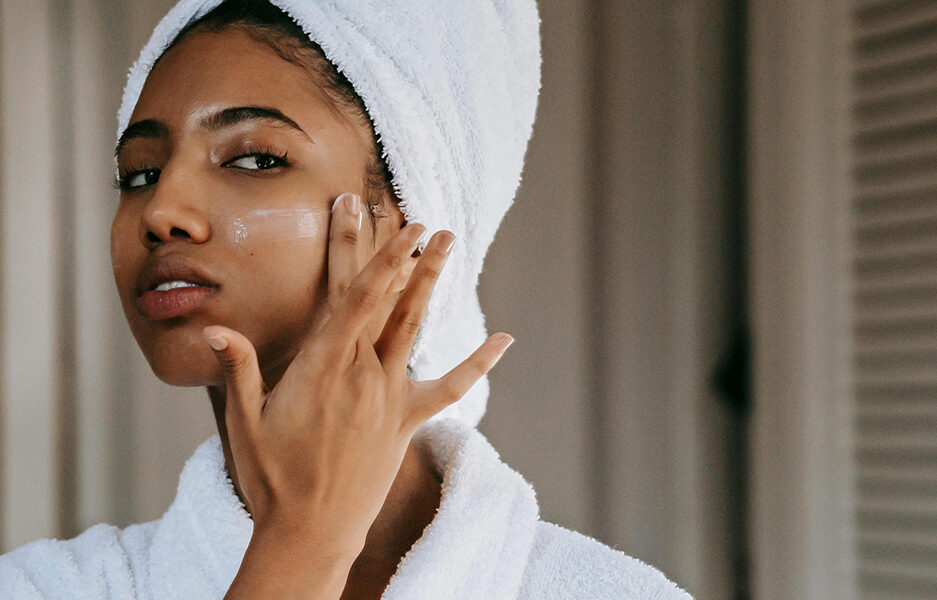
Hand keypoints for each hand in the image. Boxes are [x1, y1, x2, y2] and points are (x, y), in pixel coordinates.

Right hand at [203, 194, 512, 586]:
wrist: (311, 532)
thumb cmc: (272, 477)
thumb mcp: (246, 422)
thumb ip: (240, 368)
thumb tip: (216, 329)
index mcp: (321, 367)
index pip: (352, 298)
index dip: (370, 254)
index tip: (383, 220)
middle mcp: (362, 374)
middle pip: (381, 301)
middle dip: (399, 254)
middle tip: (417, 216)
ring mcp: (389, 397)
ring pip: (414, 328)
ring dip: (430, 284)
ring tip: (448, 245)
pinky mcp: (406, 420)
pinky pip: (450, 388)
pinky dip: (478, 364)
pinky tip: (505, 339)